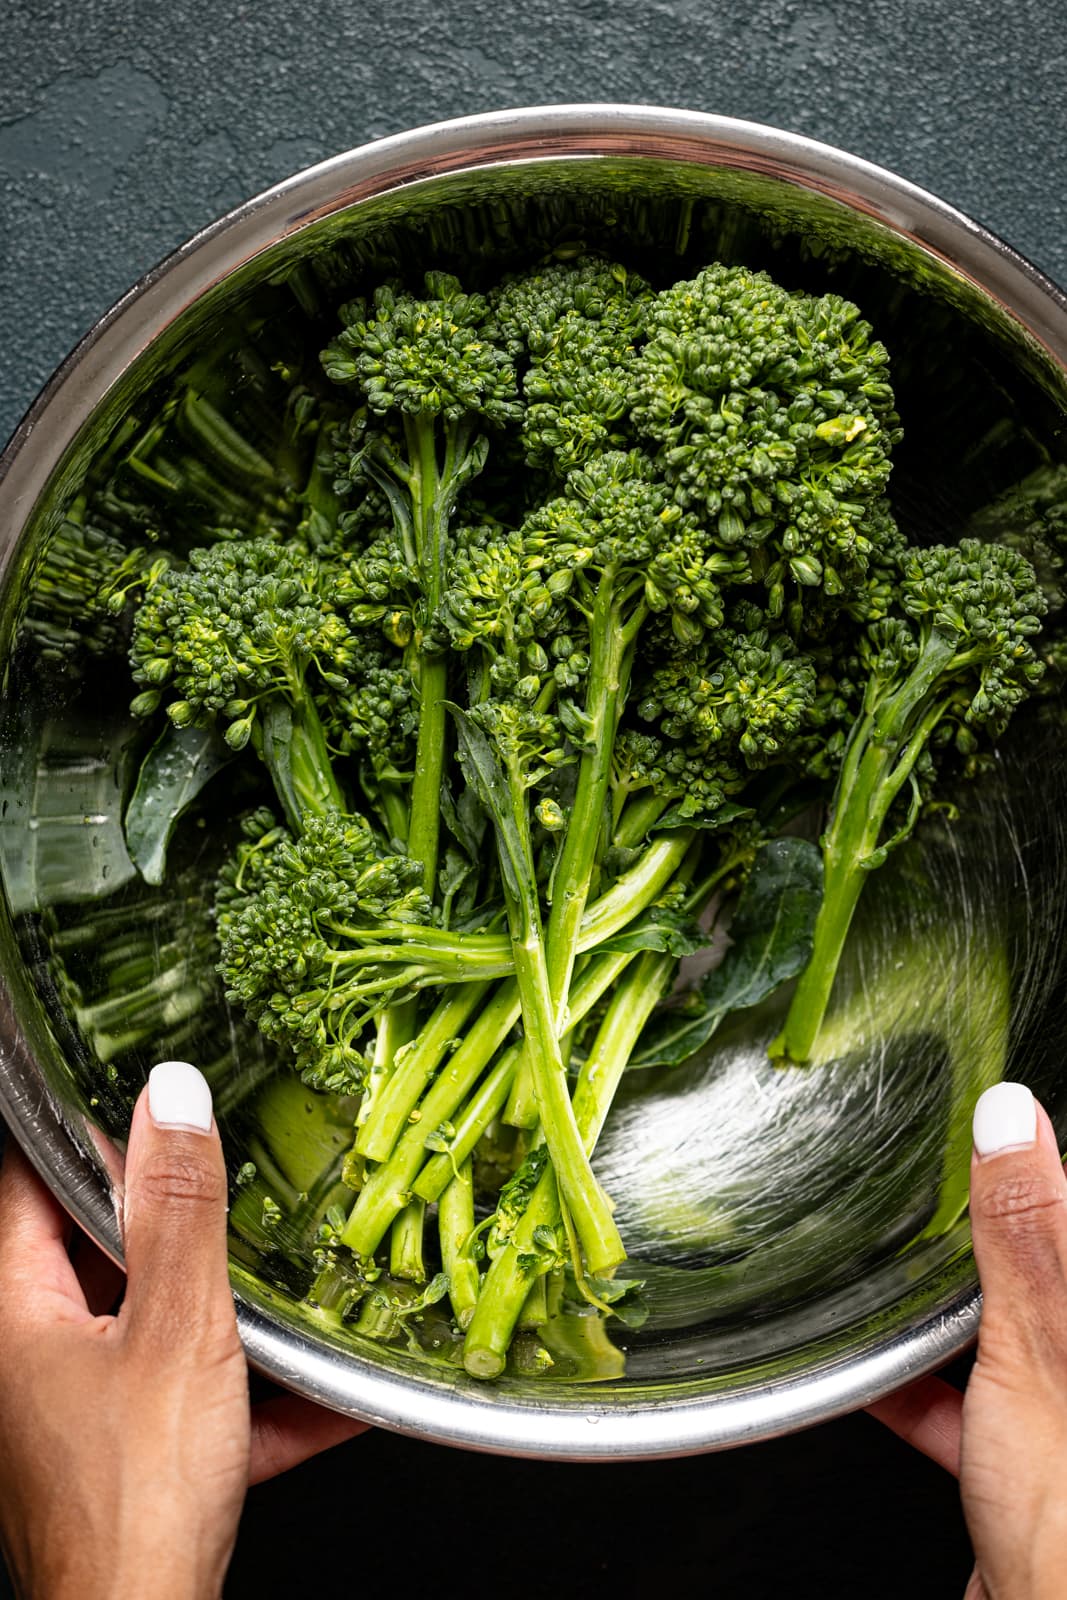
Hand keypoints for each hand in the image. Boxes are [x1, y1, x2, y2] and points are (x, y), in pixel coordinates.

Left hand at [0, 1061, 367, 1599]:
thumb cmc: (138, 1498)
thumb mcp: (176, 1329)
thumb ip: (177, 1210)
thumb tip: (171, 1097)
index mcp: (18, 1314)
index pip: (30, 1182)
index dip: (83, 1128)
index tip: (140, 1087)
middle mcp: (34, 1359)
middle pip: (102, 1254)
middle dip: (176, 1218)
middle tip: (237, 1168)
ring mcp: (81, 1417)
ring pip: (159, 1331)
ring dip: (231, 1313)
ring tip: (297, 1278)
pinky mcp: (131, 1464)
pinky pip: (198, 1405)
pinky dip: (257, 1398)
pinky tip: (330, 1398)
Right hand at [870, 1082, 1066, 1599]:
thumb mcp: (1038, 1349)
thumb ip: (1024, 1235)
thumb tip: (1011, 1119)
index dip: (1036, 1162)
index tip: (980, 1120)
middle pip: (1037, 1275)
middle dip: (976, 1237)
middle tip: (923, 1184)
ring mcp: (1060, 1418)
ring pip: (1003, 1338)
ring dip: (945, 1315)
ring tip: (889, 1275)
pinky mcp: (1029, 1471)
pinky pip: (969, 1405)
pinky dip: (919, 1387)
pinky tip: (869, 1376)